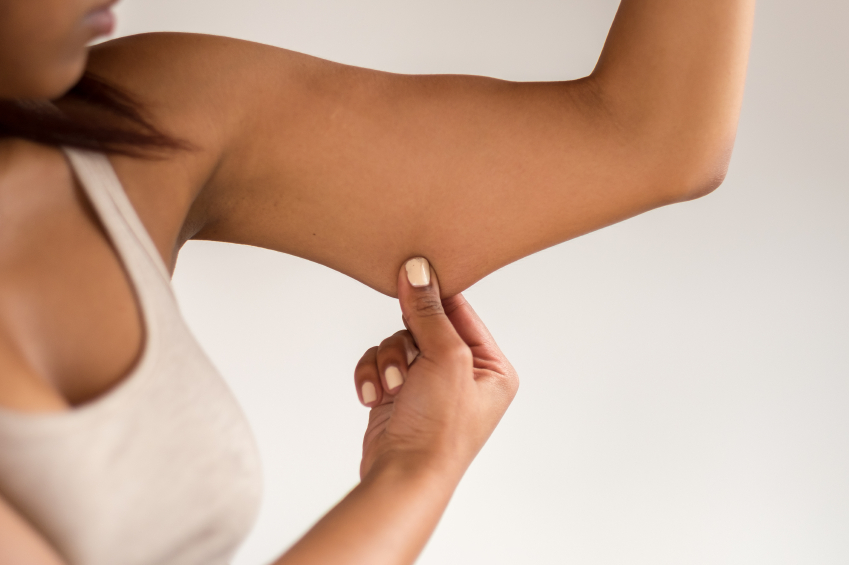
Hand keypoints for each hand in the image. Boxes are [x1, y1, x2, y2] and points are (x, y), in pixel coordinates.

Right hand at [354, 257, 518, 480]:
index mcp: (492, 369)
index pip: (461, 313)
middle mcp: (463, 375)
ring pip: (396, 342)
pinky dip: (372, 376)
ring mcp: (429, 385)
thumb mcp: (445, 358)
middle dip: (407, 344)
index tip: (411, 272)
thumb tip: (417, 270)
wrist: (403, 476)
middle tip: (406, 363)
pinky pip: (378, 362)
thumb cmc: (439, 429)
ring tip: (392, 390)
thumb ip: (430, 312)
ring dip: (388, 363)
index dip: (435, 296)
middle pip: (424, 325)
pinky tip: (373, 398)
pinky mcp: (398, 394)